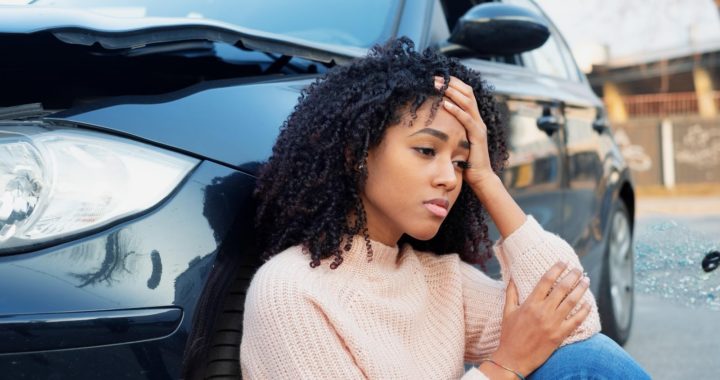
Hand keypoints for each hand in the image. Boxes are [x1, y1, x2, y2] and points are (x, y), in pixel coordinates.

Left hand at [434, 76, 494, 187]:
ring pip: (468, 102)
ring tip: (438, 85)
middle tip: (434, 77)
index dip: (452, 83)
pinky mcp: (478, 136)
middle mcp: (478, 119)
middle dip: (450, 83)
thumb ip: (449, 129)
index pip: (465, 93)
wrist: (480, 177)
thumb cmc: (464, 161)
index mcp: (472, 118)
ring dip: (452, 92)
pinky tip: (445, 104)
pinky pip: (467, 119)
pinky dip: (456, 110)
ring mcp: (479, 126)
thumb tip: (431, 121)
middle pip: (467, 92)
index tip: (437, 76)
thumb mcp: (455, 140)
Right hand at [492, 261, 592, 375]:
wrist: (513, 359)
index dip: (556, 269)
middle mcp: (543, 311)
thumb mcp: (507, 312)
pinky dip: (584, 311)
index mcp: (530, 303)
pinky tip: (589, 304)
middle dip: (572, 276)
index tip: (563, 262)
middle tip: (578, 269)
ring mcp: (553, 323)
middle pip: (562, 288)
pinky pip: (576, 321)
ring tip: (586, 281)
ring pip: (572, 302)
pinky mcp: (560, 335)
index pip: (546, 280)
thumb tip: (512, 278)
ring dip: (581, 289)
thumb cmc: (509, 335)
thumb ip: (511, 294)